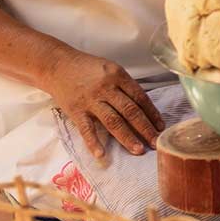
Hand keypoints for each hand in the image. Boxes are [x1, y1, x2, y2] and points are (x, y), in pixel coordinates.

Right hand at [42, 48, 164, 158]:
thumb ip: (125, 86)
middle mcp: (106, 88)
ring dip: (127, 138)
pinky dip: (94, 142)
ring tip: (139, 150)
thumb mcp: (111, 69)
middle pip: (130, 111)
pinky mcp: (76, 110)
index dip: (152, 114)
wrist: (58, 65)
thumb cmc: (88, 68)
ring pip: (113, 121)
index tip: (161, 127)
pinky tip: (101, 155)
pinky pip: (86, 129)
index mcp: (118, 76)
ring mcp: (91, 100)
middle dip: (145, 129)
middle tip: (156, 143)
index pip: (140, 97)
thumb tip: (143, 107)